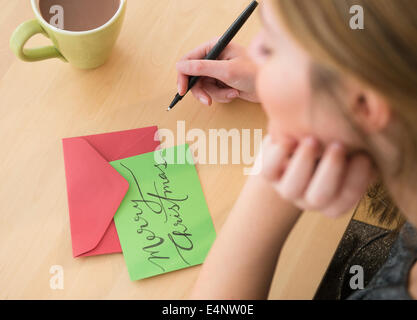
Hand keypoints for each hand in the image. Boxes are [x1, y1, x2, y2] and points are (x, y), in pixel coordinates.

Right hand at [176, 38, 258, 104]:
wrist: (271, 88)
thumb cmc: (254, 73)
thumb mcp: (226, 71)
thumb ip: (202, 68)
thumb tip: (180, 66)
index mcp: (214, 46)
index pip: (188, 60)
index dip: (183, 75)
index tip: (182, 90)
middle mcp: (215, 56)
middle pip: (194, 77)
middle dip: (202, 90)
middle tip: (208, 101)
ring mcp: (218, 70)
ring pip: (204, 87)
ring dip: (217, 94)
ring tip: (231, 93)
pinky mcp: (223, 81)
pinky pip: (213, 92)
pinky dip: (223, 96)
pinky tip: (235, 94)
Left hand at [259, 135, 375, 217]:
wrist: (297, 144)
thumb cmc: (331, 146)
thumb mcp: (350, 150)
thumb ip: (362, 150)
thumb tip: (372, 137)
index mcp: (333, 200)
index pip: (346, 199)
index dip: (357, 179)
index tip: (364, 156)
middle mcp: (308, 199)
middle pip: (318, 198)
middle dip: (331, 172)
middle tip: (339, 145)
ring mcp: (287, 188)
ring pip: (291, 189)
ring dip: (303, 163)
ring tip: (312, 139)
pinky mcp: (269, 174)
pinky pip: (267, 172)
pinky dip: (276, 155)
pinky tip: (288, 138)